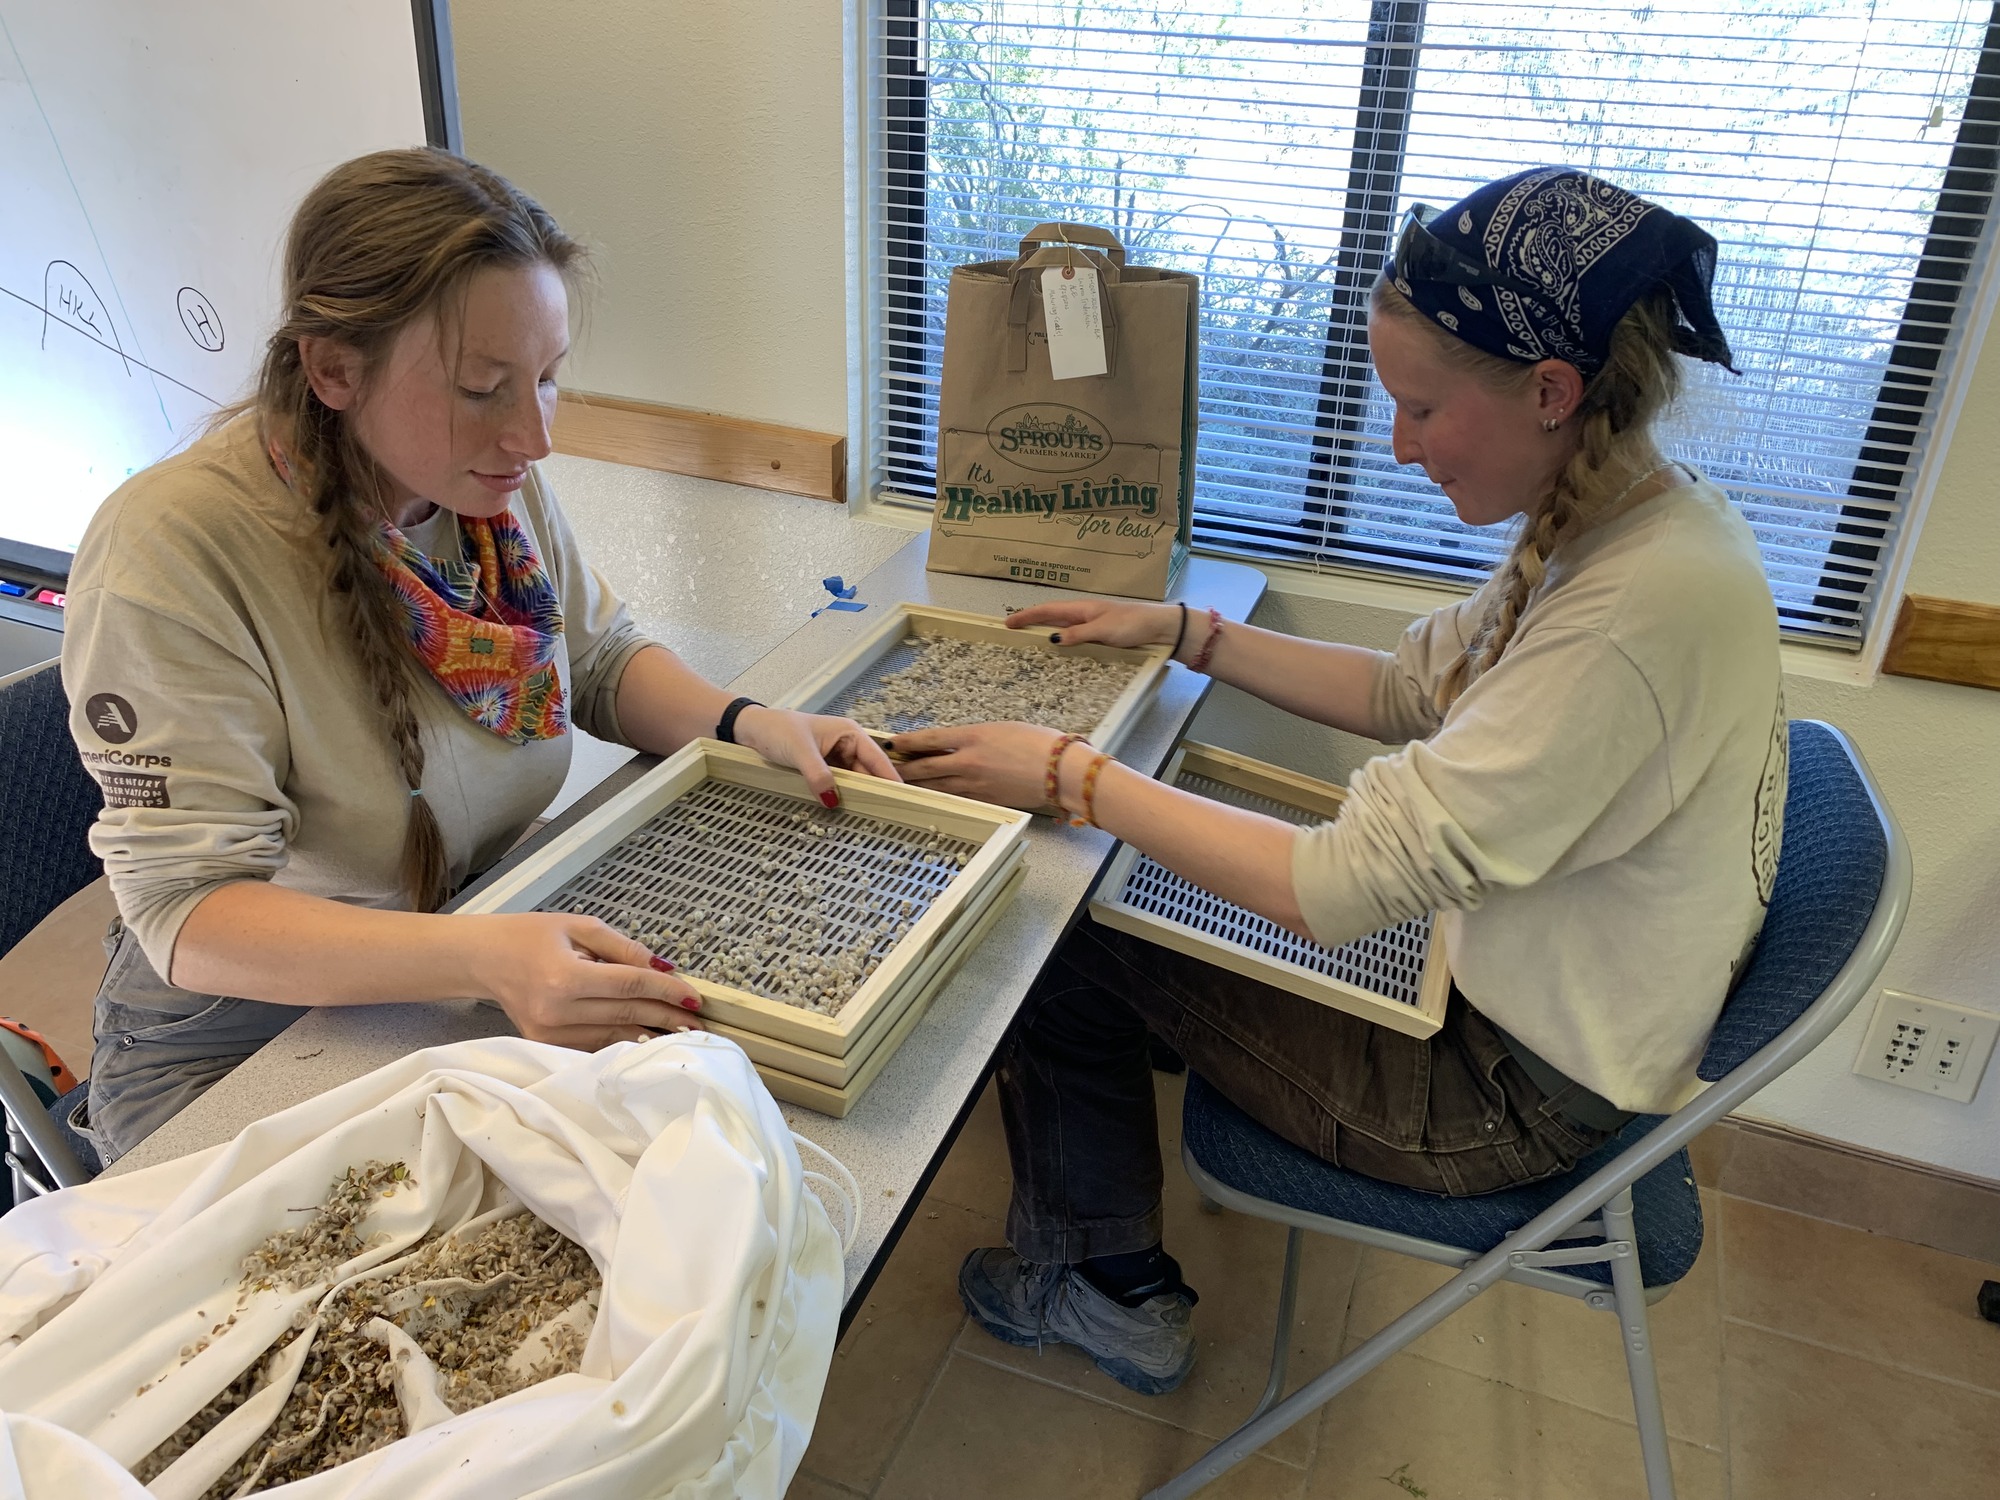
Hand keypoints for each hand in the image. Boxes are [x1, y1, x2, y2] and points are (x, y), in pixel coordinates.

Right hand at [459, 912, 704, 1048]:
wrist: (482, 960)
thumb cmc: (529, 936)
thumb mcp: (578, 926)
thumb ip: (623, 948)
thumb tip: (663, 967)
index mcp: (565, 976)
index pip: (630, 985)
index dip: (667, 990)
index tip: (694, 997)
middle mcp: (558, 1010)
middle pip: (627, 1013)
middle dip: (666, 1016)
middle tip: (698, 1020)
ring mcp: (551, 1033)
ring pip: (615, 1035)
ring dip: (650, 1033)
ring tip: (680, 1032)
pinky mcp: (547, 1044)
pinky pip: (596, 1044)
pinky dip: (624, 1040)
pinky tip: (647, 1037)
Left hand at [733, 707, 900, 806]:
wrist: (752, 729)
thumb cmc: (777, 729)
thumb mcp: (799, 751)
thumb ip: (818, 775)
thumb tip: (833, 800)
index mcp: (850, 734)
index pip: (878, 760)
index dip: (891, 779)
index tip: (904, 798)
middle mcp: (847, 746)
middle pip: (869, 773)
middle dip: (874, 792)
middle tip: (886, 816)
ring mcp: (835, 759)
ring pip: (854, 782)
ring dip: (857, 796)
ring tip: (868, 817)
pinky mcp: (824, 769)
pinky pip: (838, 785)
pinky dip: (841, 796)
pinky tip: (845, 810)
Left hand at [892, 721, 1074, 809]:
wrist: (1061, 771)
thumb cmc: (1041, 743)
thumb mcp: (1003, 728)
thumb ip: (977, 736)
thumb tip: (959, 742)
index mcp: (972, 736)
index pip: (929, 739)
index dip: (906, 742)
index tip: (891, 742)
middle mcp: (967, 761)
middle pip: (925, 766)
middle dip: (902, 767)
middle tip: (884, 768)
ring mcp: (974, 784)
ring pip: (935, 786)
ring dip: (915, 785)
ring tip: (898, 785)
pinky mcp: (984, 800)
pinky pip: (954, 798)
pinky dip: (938, 797)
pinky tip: (928, 797)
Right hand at [1006, 598, 1181, 650]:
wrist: (1161, 627)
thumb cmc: (1134, 624)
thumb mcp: (1103, 630)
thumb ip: (1078, 634)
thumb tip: (1052, 638)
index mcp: (1082, 609)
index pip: (1048, 611)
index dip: (1027, 616)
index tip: (1008, 622)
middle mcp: (1085, 614)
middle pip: (1052, 617)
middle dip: (1031, 621)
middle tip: (1012, 630)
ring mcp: (1093, 624)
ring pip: (1062, 626)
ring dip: (1045, 630)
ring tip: (1028, 639)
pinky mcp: (1102, 634)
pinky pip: (1075, 635)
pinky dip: (1062, 639)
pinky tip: (1060, 647)